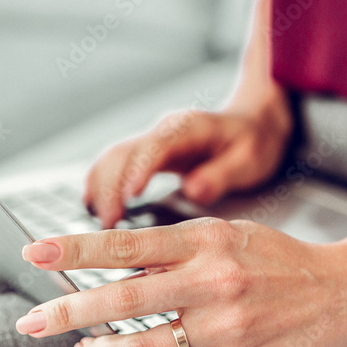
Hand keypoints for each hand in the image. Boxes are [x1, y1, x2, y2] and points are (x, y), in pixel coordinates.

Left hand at [16, 218, 346, 346]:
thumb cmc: (281, 261)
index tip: (33, 253)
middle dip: (66, 312)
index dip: (73, 249)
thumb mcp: (228, 235)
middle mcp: (211, 279)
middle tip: (29, 322)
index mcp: (205, 239)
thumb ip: (174, 250)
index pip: (124, 242)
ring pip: (141, 346)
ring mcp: (225, 324)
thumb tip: (114, 265)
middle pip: (122, 297)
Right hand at [84, 103, 292, 228]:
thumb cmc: (252, 141)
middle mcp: (164, 131)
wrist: (252, 123)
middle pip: (123, 153)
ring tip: (101, 221)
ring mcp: (152, 140)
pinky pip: (114, 164)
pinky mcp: (146, 153)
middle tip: (108, 223)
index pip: (155, 147)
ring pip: (113, 158)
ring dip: (100, 187)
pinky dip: (100, 183)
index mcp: (188, 129)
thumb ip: (222, 174)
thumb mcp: (250, 159)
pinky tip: (93, 204)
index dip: (139, 170)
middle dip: (110, 187)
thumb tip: (195, 189)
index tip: (129, 196)